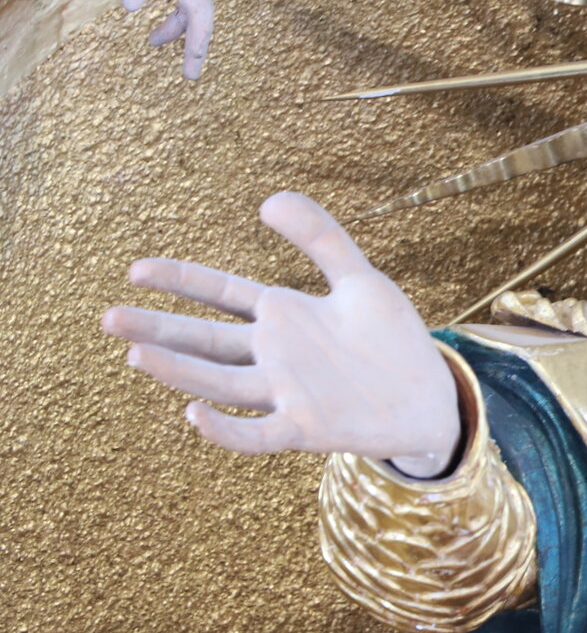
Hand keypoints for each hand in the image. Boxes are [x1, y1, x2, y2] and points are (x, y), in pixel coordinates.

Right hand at [104, 192, 460, 476]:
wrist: (431, 398)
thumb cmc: (392, 340)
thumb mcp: (360, 279)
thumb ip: (321, 237)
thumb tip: (267, 199)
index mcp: (283, 316)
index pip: (220, 295)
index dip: (181, 282)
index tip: (136, 270)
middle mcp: (274, 355)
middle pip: (206, 340)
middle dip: (159, 329)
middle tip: (108, 318)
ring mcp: (286, 393)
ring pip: (221, 383)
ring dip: (180, 371)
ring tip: (136, 354)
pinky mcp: (305, 429)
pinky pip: (257, 433)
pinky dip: (226, 428)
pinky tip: (193, 413)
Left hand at [122, 0, 213, 78]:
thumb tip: (128, 9)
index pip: (200, 22)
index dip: (197, 41)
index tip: (194, 60)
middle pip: (203, 30)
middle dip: (196, 52)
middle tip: (190, 76)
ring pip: (192, 25)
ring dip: (176, 36)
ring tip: (152, 42)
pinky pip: (186, 19)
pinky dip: (174, 28)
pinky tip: (158, 36)